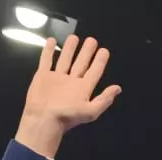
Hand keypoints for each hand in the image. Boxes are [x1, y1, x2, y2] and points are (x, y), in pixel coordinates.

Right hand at [15, 36, 120, 158]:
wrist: (43, 120)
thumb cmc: (67, 117)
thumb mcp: (90, 111)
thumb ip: (104, 99)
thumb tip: (118, 88)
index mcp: (83, 89)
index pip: (94, 71)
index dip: (100, 61)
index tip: (104, 50)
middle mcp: (71, 82)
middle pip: (81, 63)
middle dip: (87, 52)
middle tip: (92, 40)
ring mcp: (57, 78)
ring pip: (65, 59)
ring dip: (70, 49)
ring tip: (74, 37)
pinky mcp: (43, 76)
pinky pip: (47, 60)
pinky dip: (49, 51)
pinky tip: (52, 41)